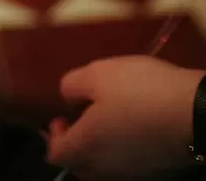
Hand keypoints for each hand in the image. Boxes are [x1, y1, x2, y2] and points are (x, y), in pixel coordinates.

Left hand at [47, 56, 200, 180]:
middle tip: (83, 119)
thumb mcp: (98, 73)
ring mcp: (131, 174)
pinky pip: (127, 166)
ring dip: (99, 148)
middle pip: (79, 166)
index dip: (53, 136)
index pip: (56, 155)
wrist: (193, 112)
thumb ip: (72, 85)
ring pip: (103, 168)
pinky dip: (122, 152)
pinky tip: (134, 129)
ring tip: (109, 121)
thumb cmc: (139, 90)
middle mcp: (105, 169)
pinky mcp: (154, 173)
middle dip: (76, 143)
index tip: (63, 117)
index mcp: (86, 147)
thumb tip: (67, 97)